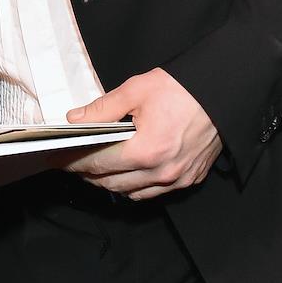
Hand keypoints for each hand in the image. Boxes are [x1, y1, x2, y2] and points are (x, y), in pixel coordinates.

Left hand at [64, 67, 221, 199]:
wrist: (223, 91)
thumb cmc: (182, 88)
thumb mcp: (136, 90)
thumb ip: (103, 109)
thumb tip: (75, 120)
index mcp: (146, 150)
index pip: (98, 164)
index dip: (74, 162)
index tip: (58, 159)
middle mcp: (162, 172)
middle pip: (112, 184)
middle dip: (88, 174)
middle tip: (72, 162)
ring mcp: (178, 179)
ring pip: (132, 194)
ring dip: (111, 183)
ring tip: (97, 167)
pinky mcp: (190, 178)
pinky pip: (154, 192)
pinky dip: (136, 186)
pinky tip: (128, 171)